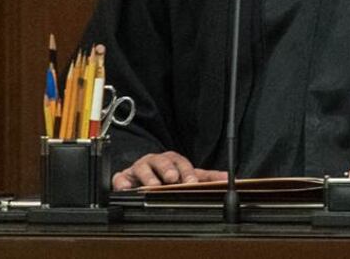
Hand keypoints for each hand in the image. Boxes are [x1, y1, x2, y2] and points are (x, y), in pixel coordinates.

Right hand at [111, 150, 227, 190]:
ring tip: (152, 186)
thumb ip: (208, 178)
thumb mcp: (188, 175)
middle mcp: (156, 162)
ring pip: (142, 168)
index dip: (187, 172)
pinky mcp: (123, 178)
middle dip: (168, 169)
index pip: (181, 163)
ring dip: (148, 177)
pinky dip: (122, 183)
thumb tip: (229, 178)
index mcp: (172, 161)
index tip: (191, 181)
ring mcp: (139, 169)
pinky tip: (125, 188)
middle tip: (172, 179)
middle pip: (162, 161)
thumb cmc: (167, 175)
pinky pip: (120, 179)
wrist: (141, 176)